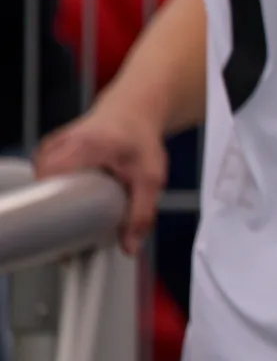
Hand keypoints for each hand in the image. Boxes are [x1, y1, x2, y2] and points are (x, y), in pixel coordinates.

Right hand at [35, 102, 166, 254]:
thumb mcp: (150, 177)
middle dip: (60, 216)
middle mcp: (59, 144)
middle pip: (44, 192)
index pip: (52, 187)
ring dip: (58, 204)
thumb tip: (131, 247)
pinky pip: (42, 181)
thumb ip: (142, 212)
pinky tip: (72, 197)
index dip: (56, 216)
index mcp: (83, 146)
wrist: (133, 112)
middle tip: (78, 230)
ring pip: (42, 189)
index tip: (67, 237)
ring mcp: (48, 148)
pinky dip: (56, 192)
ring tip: (81, 209)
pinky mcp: (45, 153)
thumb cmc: (140, 141)